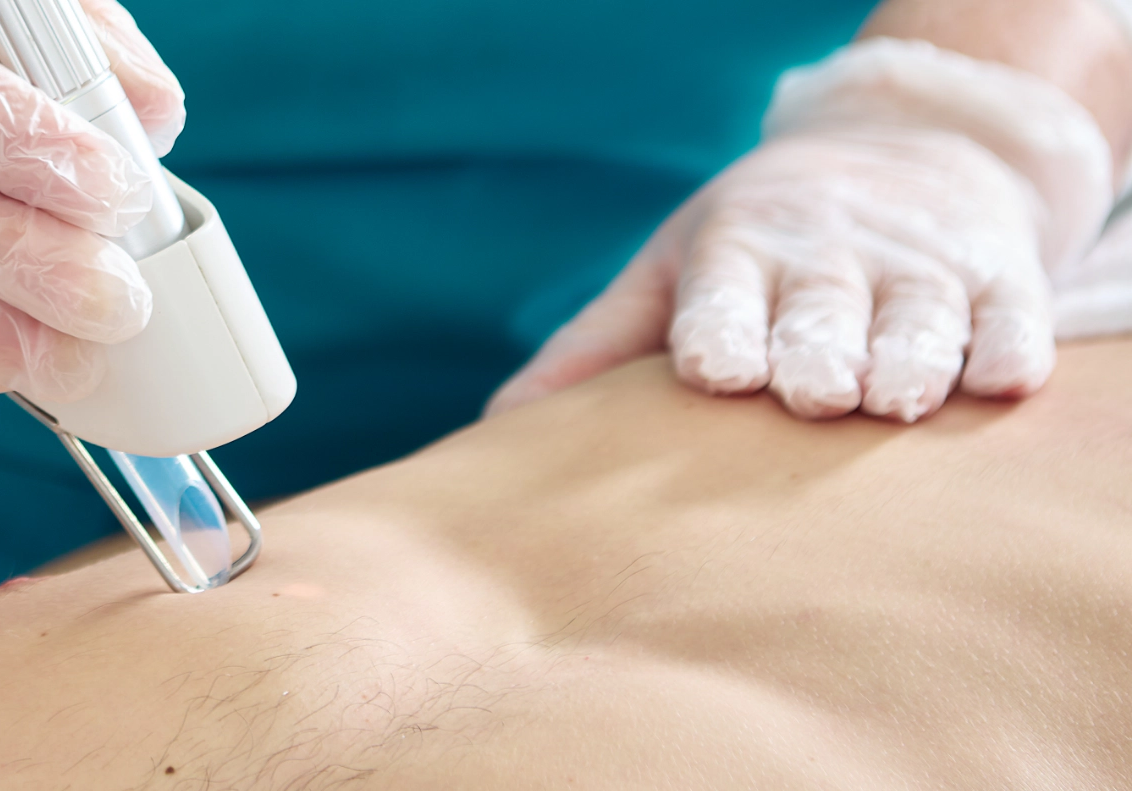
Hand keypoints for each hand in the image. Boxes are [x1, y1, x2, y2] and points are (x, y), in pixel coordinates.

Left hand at [488, 38, 1119, 422]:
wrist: (904, 154)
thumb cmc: (756, 246)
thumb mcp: (672, 273)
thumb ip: (593, 350)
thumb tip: (498, 428)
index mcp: (736, 251)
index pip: (723, 294)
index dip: (721, 329)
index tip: (715, 371)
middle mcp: (826, 253)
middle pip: (819, 307)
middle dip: (814, 347)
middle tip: (812, 395)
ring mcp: (916, 263)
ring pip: (915, 313)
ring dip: (906, 355)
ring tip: (893, 401)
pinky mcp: (998, 276)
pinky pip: (1009, 316)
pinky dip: (1007, 346)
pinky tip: (1002, 380)